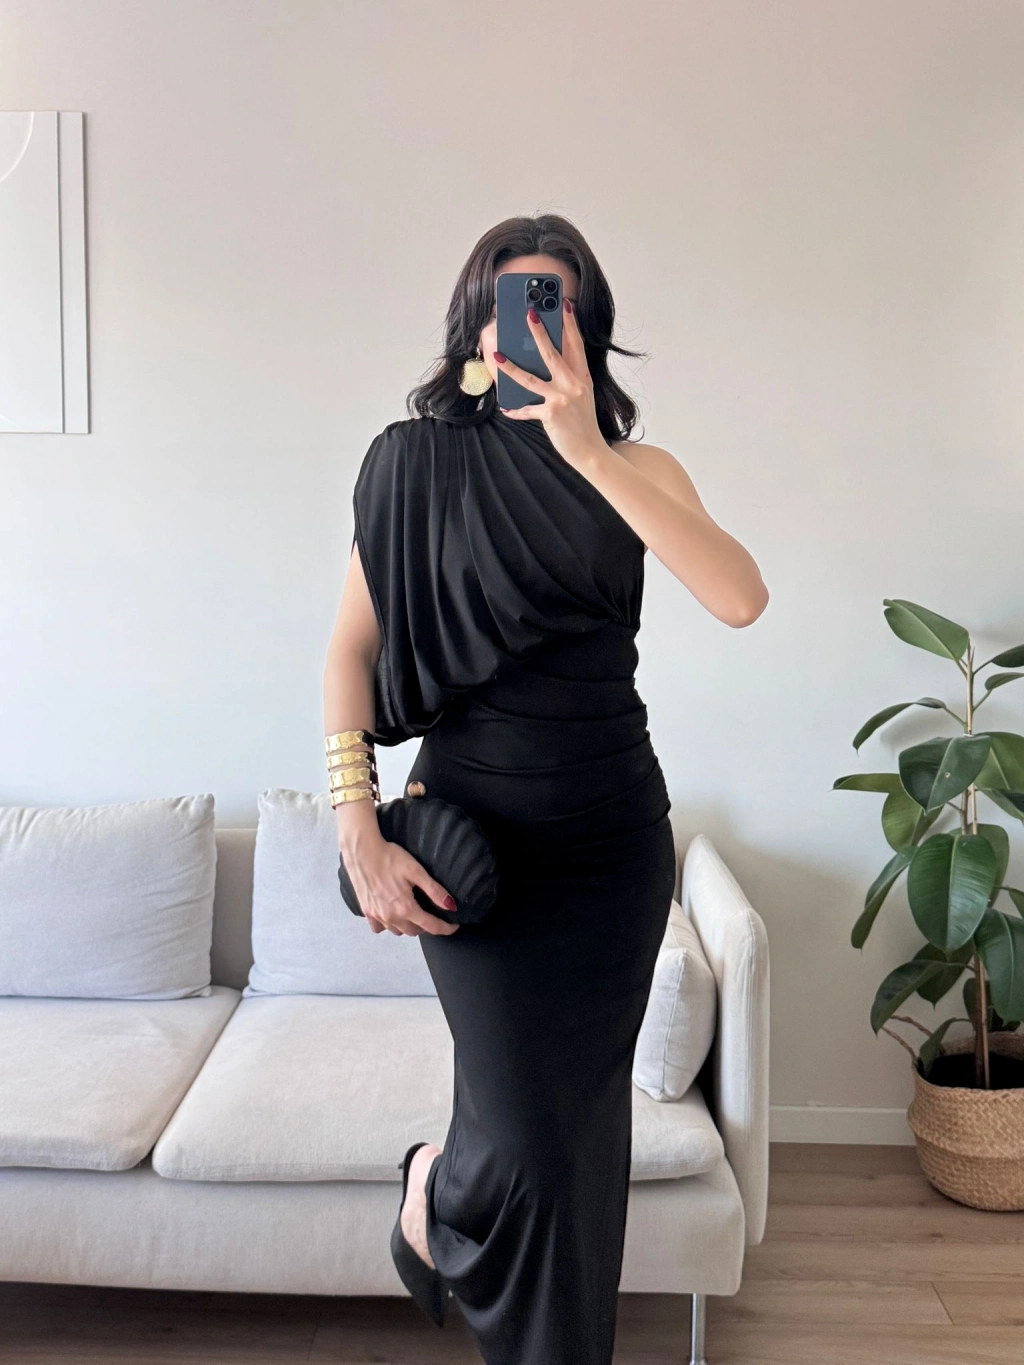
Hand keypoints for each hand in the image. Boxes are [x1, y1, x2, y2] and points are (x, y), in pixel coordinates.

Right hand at [339, 837, 460, 936]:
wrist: (362, 851)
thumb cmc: (390, 858)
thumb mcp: (416, 871)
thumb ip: (434, 891)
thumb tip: (451, 906)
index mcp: (405, 908)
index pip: (431, 926)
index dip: (446, 928)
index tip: (454, 926)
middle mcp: (391, 917)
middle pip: (415, 931)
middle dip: (427, 926)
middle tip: (433, 914)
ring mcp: (377, 916)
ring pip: (398, 931)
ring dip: (409, 926)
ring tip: (414, 914)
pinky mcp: (366, 912)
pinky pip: (380, 928)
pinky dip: (389, 925)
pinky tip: (392, 914)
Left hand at [494, 299, 604, 466]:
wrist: (591, 451)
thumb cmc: (583, 422)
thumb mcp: (582, 394)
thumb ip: (569, 376)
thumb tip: (547, 358)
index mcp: (583, 376)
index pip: (577, 344)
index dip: (570, 323)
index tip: (564, 304)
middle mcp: (574, 384)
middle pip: (552, 353)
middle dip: (539, 331)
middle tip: (529, 312)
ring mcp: (562, 399)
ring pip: (531, 378)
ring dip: (511, 366)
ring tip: (497, 354)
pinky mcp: (551, 414)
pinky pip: (527, 409)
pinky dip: (516, 410)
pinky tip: (505, 409)